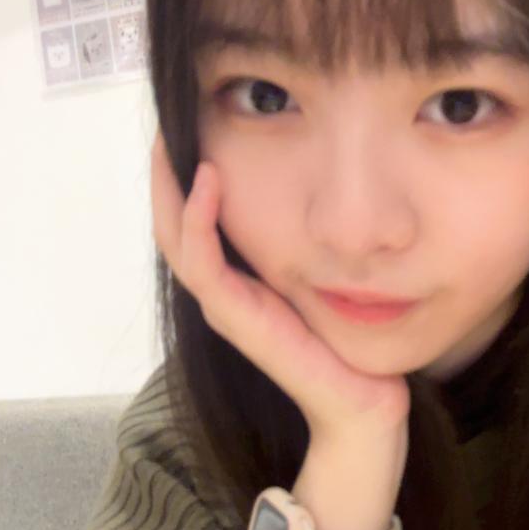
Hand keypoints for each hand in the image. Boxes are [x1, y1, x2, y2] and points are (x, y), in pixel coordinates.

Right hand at [150, 130, 411, 448]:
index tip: (187, 126)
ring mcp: (225, 306)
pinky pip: (205, 262)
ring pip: (177, 237)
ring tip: (171, 139)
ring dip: (171, 186)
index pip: (193, 222)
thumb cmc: (347, 348)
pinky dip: (200, 218)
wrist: (362, 407)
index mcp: (238, 284)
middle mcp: (223, 293)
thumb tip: (326, 198)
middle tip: (166, 122)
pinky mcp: (236, 318)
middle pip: (173, 224)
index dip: (183, 178)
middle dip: (166, 174)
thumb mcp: (324, 284)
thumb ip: (311, 251)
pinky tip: (208, 179)